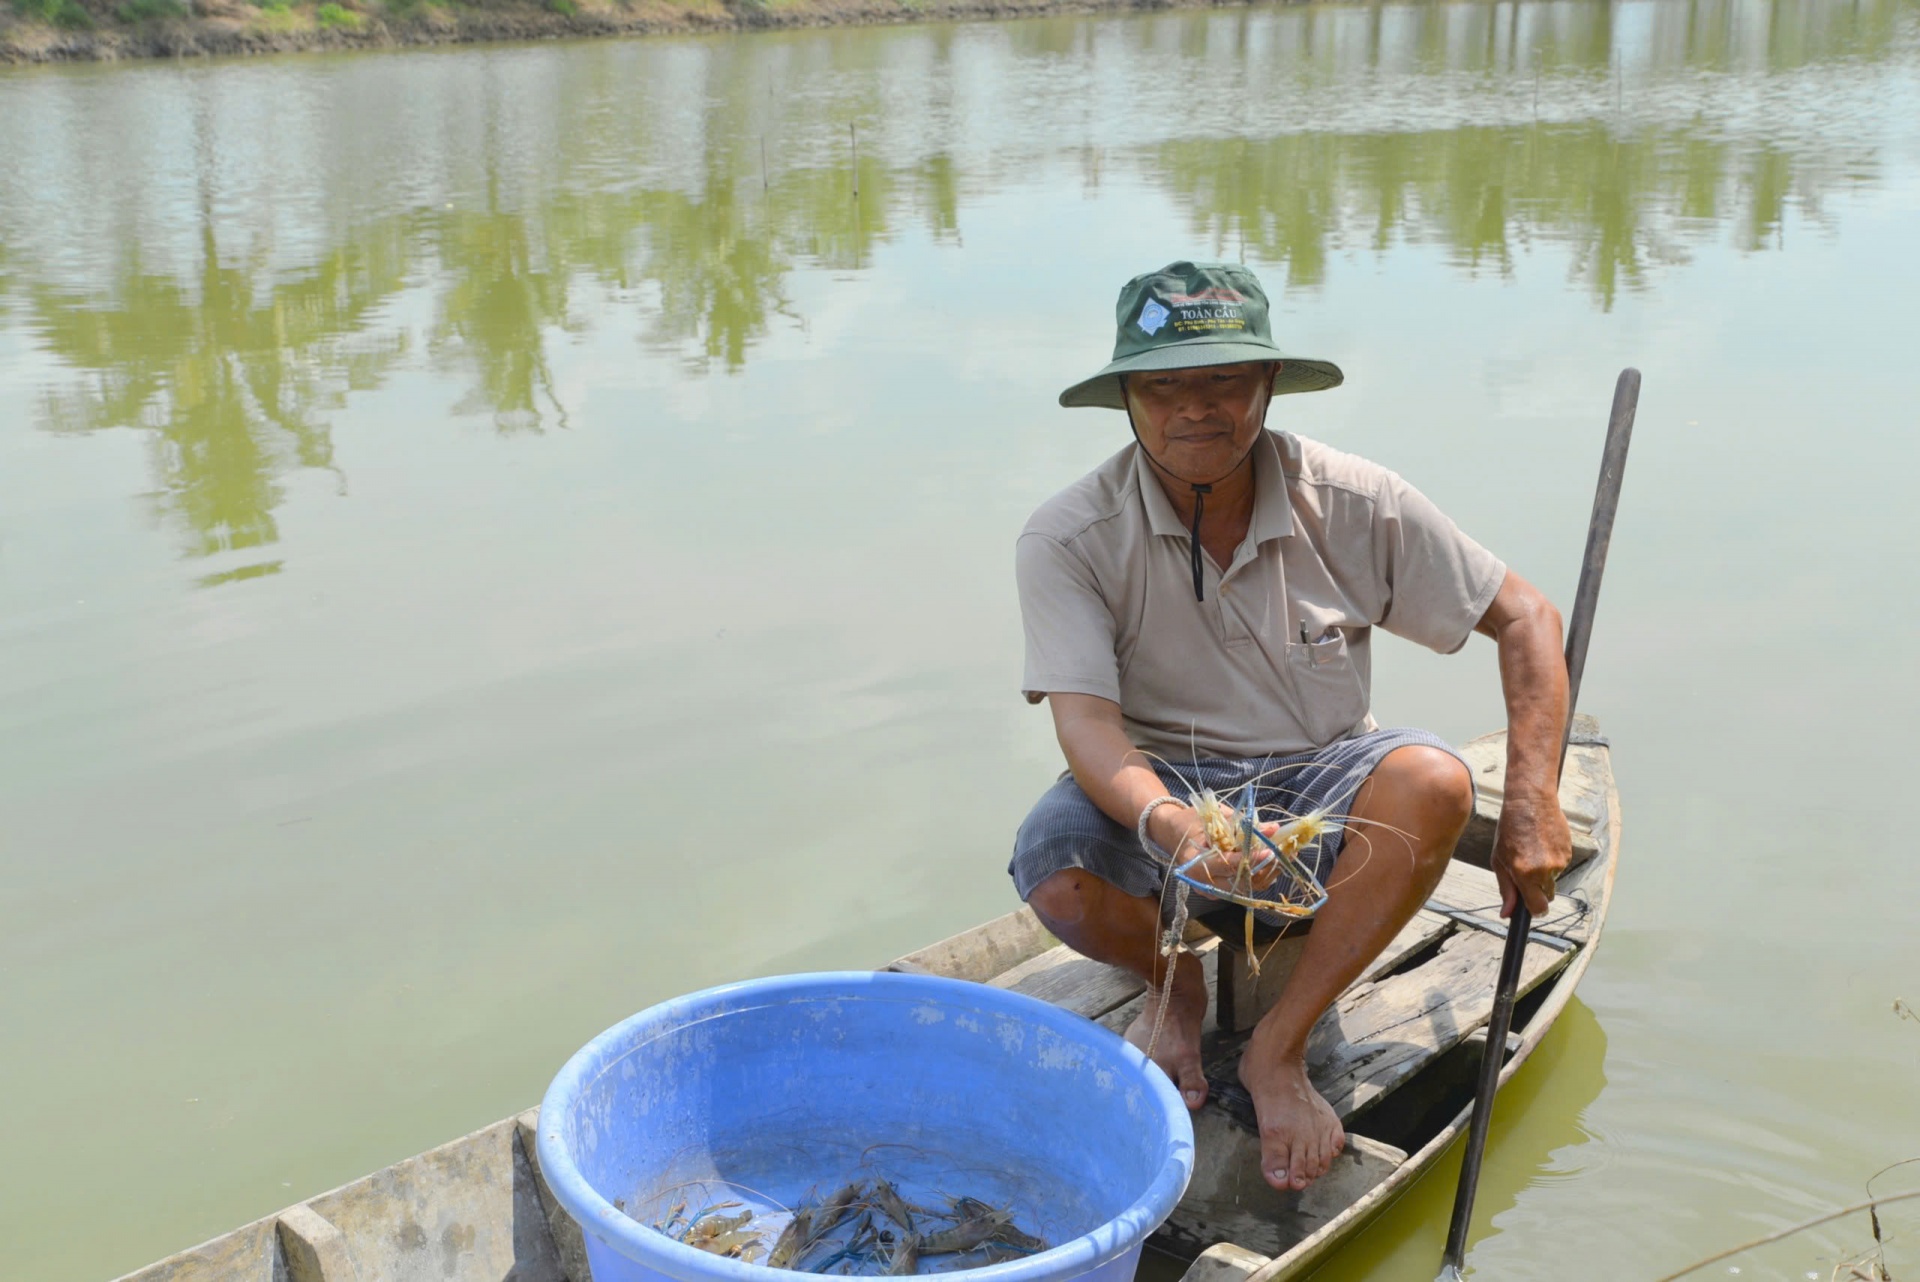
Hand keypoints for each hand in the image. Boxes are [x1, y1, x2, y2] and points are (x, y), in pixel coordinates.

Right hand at [1151, 803, 1281, 896]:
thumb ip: (1242, 825)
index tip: (1271, 850)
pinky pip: (1243, 889)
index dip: (1251, 858)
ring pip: (1246, 888)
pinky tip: (1273, 864)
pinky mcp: (1219, 892)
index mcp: (1195, 862)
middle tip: (1285, 852)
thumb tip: (1273, 828)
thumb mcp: (1214, 817)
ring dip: (1267, 873)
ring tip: (1285, 856)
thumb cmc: (1191, 822)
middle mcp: (1202, 882)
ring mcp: (1211, 891)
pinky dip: (1260, 877)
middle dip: (1265, 867)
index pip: (1228, 864)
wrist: (1172, 834)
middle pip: (1240, 881)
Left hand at [1490, 792, 1571, 917]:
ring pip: (1553, 880)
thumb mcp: (1499, 860)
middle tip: (1526, 871)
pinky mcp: (1569, 853)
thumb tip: (1507, 914)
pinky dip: (1552, 860)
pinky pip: (1560, 866)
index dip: (1534, 911)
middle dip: (1538, 891)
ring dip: (1544, 872)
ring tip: (1532, 850)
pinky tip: (1542, 844)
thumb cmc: (1510, 829)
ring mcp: (1560, 862)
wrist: (1531, 802)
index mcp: (1525, 874)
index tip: (1529, 907)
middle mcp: (1545, 870)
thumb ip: (1506, 889)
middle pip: (1547, 896)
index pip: (1538, 908)